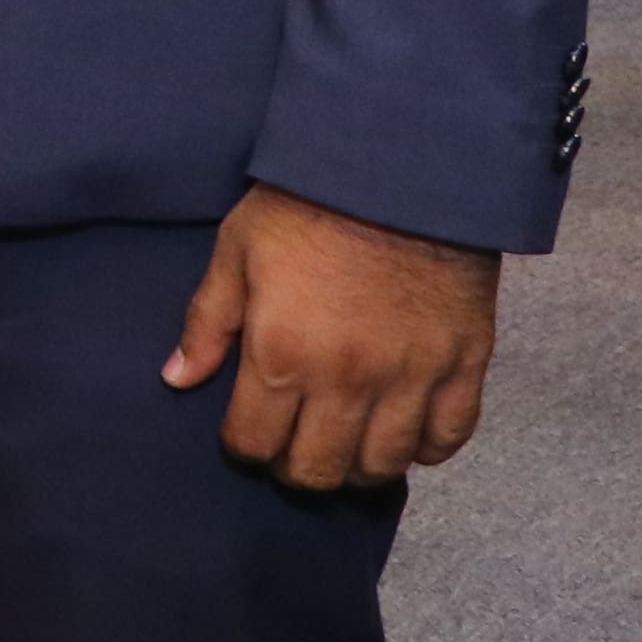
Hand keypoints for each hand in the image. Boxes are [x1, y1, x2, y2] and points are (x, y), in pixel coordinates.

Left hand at [164, 182, 498, 488]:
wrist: (399, 170)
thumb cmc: (306, 206)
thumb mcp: (236, 252)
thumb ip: (207, 323)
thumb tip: (177, 379)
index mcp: (281, 354)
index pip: (255, 444)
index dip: (244, 448)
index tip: (246, 435)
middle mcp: (346, 381)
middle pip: (318, 471)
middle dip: (297, 469)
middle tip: (293, 448)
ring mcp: (410, 379)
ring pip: (382, 466)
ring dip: (358, 466)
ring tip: (345, 444)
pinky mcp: (464, 367)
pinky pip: (448, 439)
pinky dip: (425, 449)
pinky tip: (405, 434)